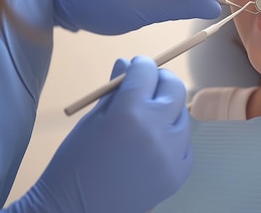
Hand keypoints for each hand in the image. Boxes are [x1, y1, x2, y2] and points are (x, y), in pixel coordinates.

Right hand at [5, 56, 191, 212]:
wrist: (77, 211)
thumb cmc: (76, 161)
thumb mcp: (93, 119)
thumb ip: (116, 89)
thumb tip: (128, 62)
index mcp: (129, 113)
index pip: (147, 71)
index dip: (141, 65)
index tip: (136, 66)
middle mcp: (156, 130)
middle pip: (173, 87)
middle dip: (160, 80)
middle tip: (147, 85)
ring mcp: (172, 153)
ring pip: (182, 114)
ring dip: (167, 110)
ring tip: (146, 120)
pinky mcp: (180, 172)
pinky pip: (185, 142)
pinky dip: (172, 138)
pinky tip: (152, 144)